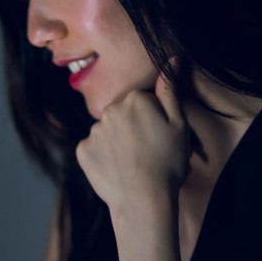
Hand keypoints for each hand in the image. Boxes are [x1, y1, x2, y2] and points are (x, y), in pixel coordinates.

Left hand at [75, 68, 189, 211]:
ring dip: (117, 142)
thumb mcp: (179, 125)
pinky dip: (103, 157)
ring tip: (133, 163)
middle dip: (133, 127)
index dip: (154, 119)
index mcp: (135, 99)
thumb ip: (171, 91)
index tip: (160, 136)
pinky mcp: (82, 151)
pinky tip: (117, 169)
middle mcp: (109, 110)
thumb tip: (174, 59)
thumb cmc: (168, 163)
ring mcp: (93, 131)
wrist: (143, 200)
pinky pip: (94, 148)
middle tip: (147, 151)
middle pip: (122, 114)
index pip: (143, 101)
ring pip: (107, 131)